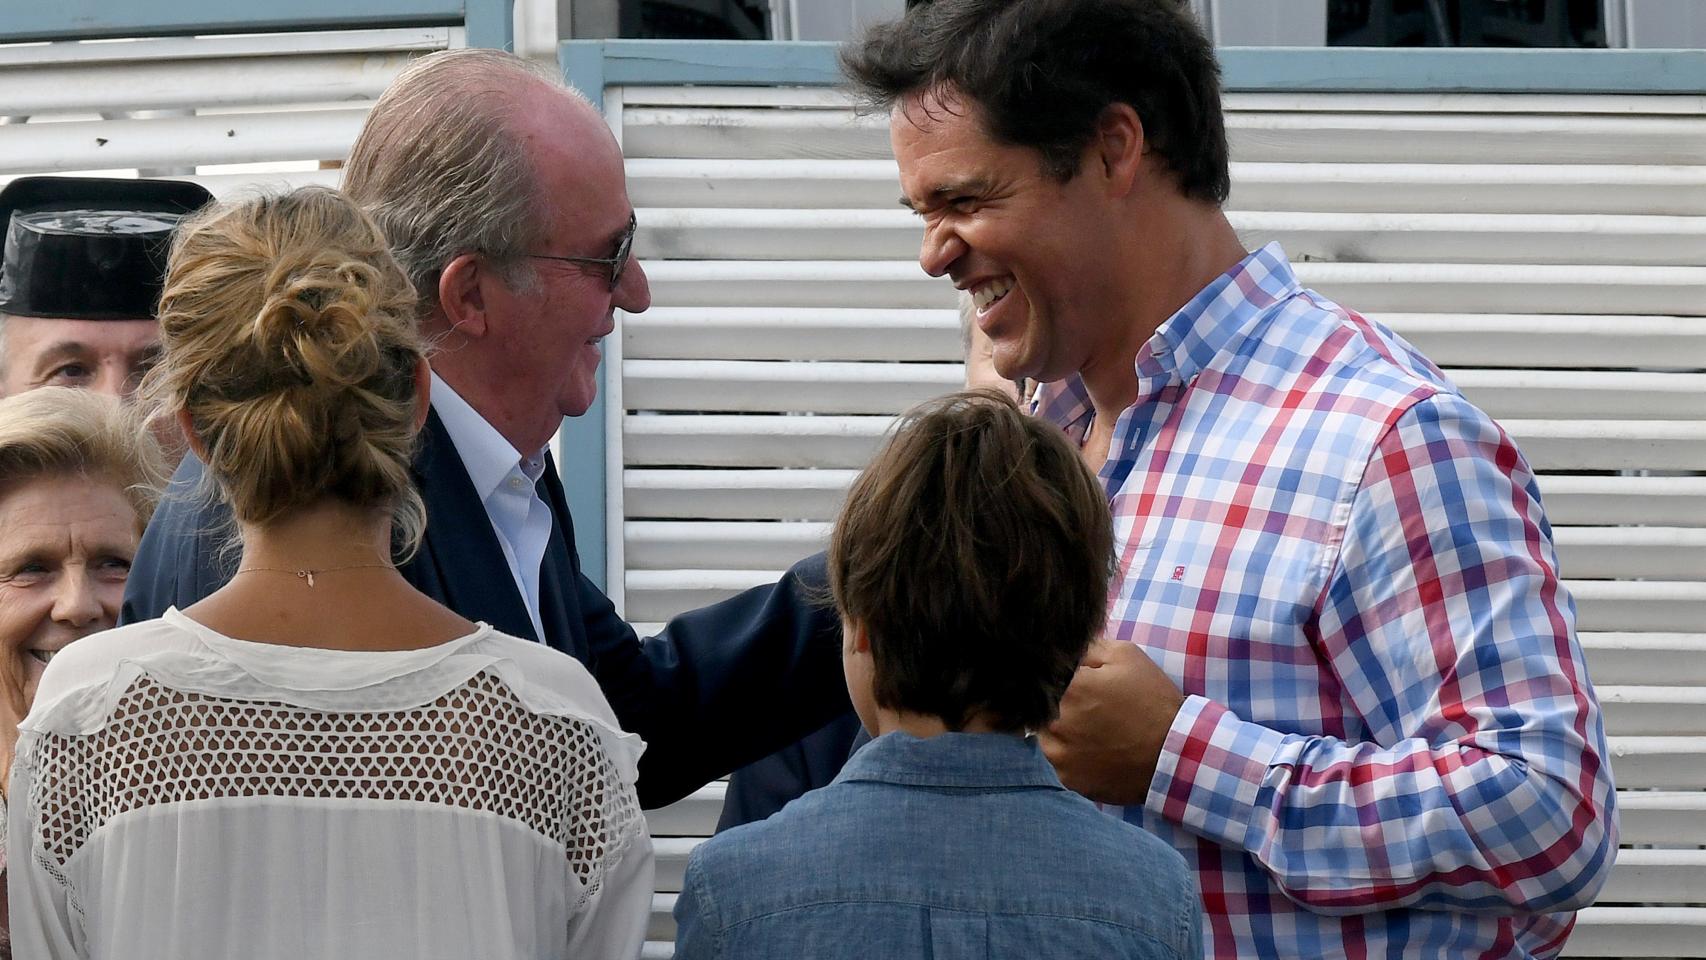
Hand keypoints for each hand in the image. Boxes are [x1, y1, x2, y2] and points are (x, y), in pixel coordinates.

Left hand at [1039, 639, 1184, 805]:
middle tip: (1087, 708)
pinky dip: (1071, 757)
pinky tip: (1094, 751)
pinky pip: (1058, 762)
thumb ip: (1087, 648)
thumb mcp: (1125, 656)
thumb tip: (1064, 652)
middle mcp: (1055, 722)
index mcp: (1067, 688)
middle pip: (1040, 707)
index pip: (1042, 676)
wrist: (1176, 753)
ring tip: (1091, 731)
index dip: (1058, 679)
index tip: (1073, 683)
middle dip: (1058, 704)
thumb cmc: (1152, 700)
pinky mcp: (1068, 779)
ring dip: (1060, 731)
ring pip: (1045, 736)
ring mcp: (1059, 754)